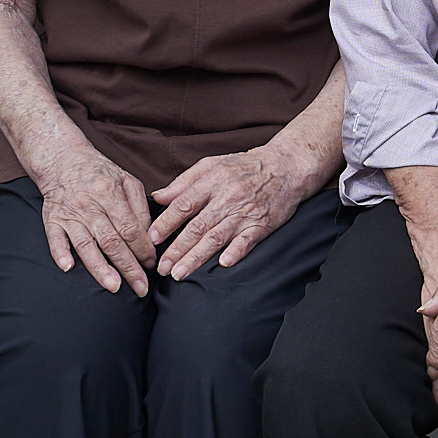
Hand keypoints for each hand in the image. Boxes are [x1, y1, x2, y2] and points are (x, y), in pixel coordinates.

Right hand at [27, 136, 157, 295]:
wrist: (62, 158)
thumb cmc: (99, 173)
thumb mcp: (126, 180)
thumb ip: (139, 207)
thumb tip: (149, 236)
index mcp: (110, 193)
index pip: (130, 227)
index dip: (142, 248)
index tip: (151, 264)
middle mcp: (89, 205)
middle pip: (111, 241)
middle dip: (128, 267)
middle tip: (141, 287)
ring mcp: (70, 213)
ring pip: (85, 245)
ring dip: (100, 268)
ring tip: (114, 286)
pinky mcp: (52, 219)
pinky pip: (54, 239)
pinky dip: (60, 253)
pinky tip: (68, 267)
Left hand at [149, 145, 306, 279]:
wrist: (286, 166)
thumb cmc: (245, 166)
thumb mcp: (212, 164)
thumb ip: (184, 182)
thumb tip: (158, 197)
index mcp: (212, 181)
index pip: (184, 204)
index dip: (166, 223)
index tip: (151, 239)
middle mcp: (227, 198)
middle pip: (197, 226)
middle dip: (177, 249)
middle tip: (161, 267)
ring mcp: (245, 212)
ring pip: (217, 237)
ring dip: (197, 257)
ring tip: (180, 273)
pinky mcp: (262, 224)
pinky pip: (247, 240)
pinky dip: (236, 252)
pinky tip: (223, 264)